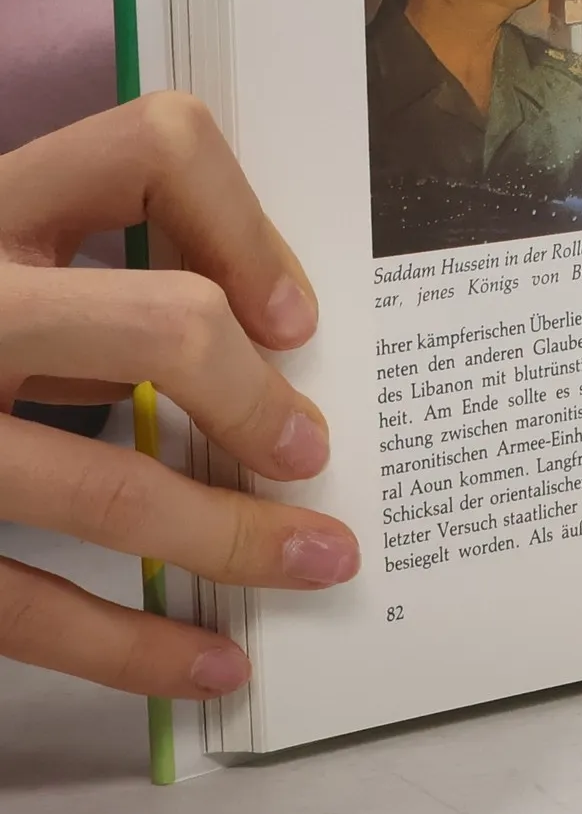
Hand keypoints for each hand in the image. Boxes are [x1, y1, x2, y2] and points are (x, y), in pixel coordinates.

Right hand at [0, 95, 358, 696]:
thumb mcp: (1, 271)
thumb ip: (98, 292)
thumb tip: (270, 354)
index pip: (154, 150)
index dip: (248, 225)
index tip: (294, 315)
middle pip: (159, 323)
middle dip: (258, 400)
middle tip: (309, 450)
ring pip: (104, 485)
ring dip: (234, 538)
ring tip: (317, 561)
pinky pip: (25, 606)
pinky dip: (135, 649)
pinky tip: (211, 663)